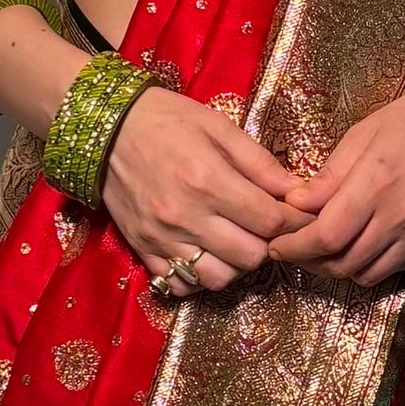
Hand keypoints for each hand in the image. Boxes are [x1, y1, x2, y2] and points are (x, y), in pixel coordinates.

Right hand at [101, 86, 308, 293]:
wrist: (104, 127)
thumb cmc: (165, 120)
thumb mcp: (217, 127)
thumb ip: (259, 163)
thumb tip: (298, 191)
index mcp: (208, 181)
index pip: (270, 222)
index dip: (294, 222)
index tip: (300, 216)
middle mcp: (185, 216)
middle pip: (250, 256)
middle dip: (268, 244)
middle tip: (267, 227)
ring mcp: (162, 238)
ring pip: (218, 278)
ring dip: (236, 264)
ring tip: (237, 240)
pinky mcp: (143, 249)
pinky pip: (181, 285)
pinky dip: (199, 277)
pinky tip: (206, 253)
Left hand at [275, 71, 404, 289]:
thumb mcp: (364, 132)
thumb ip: (329, 176)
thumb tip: (294, 206)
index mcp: (379, 182)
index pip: (326, 235)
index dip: (295, 248)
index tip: (276, 244)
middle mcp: (403, 216)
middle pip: (343, 263)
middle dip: (309, 262)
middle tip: (293, 249)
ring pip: (366, 274)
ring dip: (337, 268)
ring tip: (322, 249)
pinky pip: (392, 269)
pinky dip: (367, 265)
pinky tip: (357, 245)